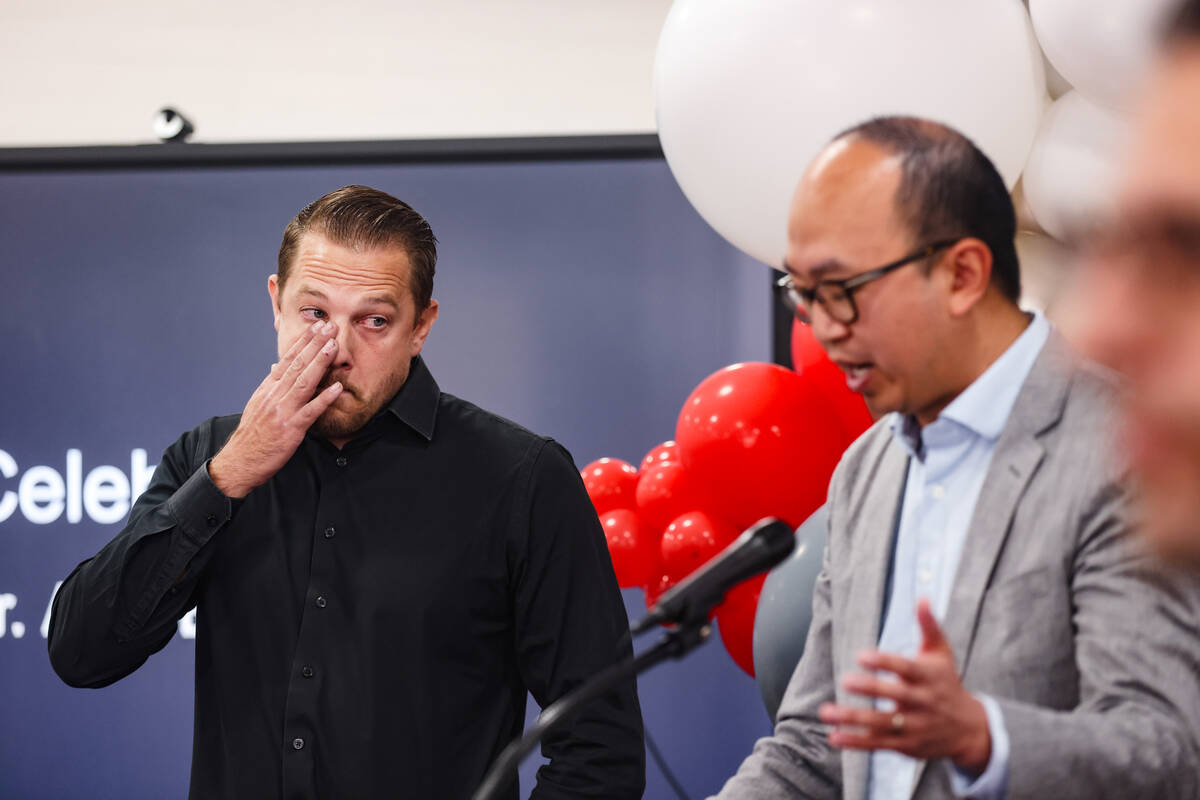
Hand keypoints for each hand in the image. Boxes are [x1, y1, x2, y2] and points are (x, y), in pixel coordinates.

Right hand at [210, 320, 342, 497]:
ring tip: (333, 347)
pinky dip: (324, 398)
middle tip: (330, 326)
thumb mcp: (259, 405)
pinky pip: (310, 411)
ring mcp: (282, 411)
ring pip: (303, 382)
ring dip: (320, 363)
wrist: (240, 461)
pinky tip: (337, 388)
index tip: (317, 327)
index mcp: (268, 388)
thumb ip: (271, 386)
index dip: (304, 342)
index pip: (287, 360)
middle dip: (314, 344)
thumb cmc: (253, 434)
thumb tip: (275, 366)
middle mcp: (274, 395)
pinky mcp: (290, 429)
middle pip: (297, 365)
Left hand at [818, 598, 990, 773]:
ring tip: (826, 712)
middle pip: (896, 696)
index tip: (862, 655)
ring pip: (882, 723)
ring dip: (853, 719)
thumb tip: (923, 597)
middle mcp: (922, 702)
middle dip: (871, 689)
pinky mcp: (906, 745)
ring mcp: (914, 726)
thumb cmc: (947, 683)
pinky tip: (834, 737)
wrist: (970, 729)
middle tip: (846, 680)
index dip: (885, 662)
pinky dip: (856, 742)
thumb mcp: (942, 653)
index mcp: (929, 677)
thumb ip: (929, 626)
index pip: (906, 669)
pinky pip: (878, 744)